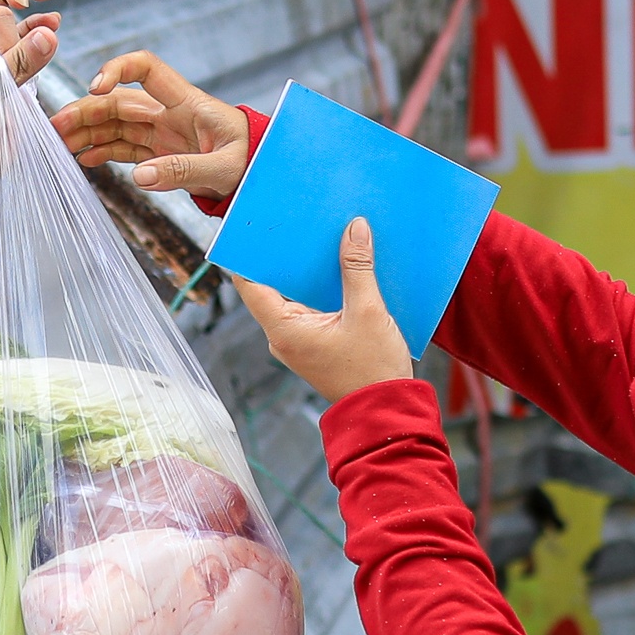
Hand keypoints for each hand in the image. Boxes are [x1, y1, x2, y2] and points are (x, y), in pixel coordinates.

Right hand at [50, 51, 248, 200]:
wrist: (262, 175)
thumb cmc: (252, 161)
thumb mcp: (224, 167)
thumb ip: (183, 171)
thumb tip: (140, 177)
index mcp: (186, 102)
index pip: (146, 69)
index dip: (118, 70)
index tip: (95, 88)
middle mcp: (169, 113)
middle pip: (119, 102)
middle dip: (86, 111)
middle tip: (56, 126)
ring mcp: (162, 133)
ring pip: (116, 126)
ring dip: (87, 132)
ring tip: (60, 144)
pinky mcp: (160, 153)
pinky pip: (125, 148)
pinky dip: (103, 151)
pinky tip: (84, 158)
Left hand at [232, 218, 411, 403]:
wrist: (386, 410)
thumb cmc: (372, 371)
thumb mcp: (369, 312)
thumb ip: (358, 268)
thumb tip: (354, 229)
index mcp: (283, 329)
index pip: (249, 284)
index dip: (250, 254)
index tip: (255, 227)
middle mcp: (283, 336)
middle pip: (273, 286)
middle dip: (287, 256)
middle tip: (298, 223)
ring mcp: (298, 340)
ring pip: (294, 296)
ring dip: (308, 271)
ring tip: (323, 239)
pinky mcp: (314, 343)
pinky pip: (311, 308)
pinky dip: (321, 288)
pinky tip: (340, 268)